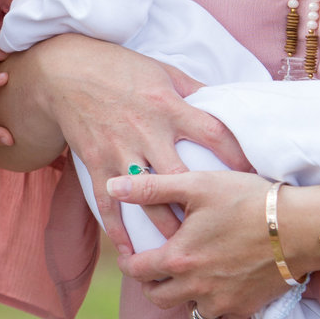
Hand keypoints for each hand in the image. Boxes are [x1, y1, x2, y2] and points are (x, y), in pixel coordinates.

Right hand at [0, 36, 251, 247]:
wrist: (65, 70)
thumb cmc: (120, 68)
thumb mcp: (163, 71)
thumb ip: (193, 91)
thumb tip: (225, 104)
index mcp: (168, 106)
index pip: (212, 133)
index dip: (236, 155)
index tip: (254, 176)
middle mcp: (146, 130)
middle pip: (179, 177)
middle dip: (199, 206)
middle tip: (220, 231)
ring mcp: (118, 149)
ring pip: (145, 197)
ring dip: (163, 226)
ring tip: (181, 250)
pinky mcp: (95, 161)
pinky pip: (107, 201)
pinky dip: (117, 228)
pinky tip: (129, 250)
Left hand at [105, 167, 288, 318]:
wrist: (302, 227)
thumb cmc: (249, 200)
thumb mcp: (198, 184)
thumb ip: (151, 187)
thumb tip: (112, 185)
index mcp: (179, 259)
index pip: (137, 271)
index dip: (128, 263)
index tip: (131, 254)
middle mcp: (196, 289)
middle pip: (157, 298)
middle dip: (151, 283)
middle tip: (157, 266)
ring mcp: (223, 303)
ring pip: (188, 310)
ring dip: (183, 295)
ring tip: (190, 273)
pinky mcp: (246, 309)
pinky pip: (220, 313)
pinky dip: (215, 301)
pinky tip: (221, 280)